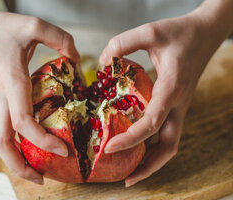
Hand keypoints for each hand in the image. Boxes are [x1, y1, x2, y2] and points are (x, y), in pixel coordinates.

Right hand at [0, 1, 78, 184]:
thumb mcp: (34, 26)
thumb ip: (61, 40)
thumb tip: (76, 59)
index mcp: (10, 82)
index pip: (23, 123)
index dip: (43, 141)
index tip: (63, 149)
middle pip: (3, 144)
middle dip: (21, 167)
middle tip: (42, 178)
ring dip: (15, 158)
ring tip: (35, 166)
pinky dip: (12, 139)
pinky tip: (26, 137)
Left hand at [99, 0, 232, 186]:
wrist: (206, 33)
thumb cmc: (181, 32)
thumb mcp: (151, 31)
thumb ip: (123, 43)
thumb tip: (103, 61)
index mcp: (172, 88)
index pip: (152, 122)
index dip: (132, 139)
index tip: (110, 148)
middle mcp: (178, 103)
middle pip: (168, 146)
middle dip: (148, 166)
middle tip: (126, 179)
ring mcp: (180, 106)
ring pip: (171, 143)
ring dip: (153, 161)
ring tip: (132, 173)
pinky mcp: (177, 105)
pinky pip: (168, 132)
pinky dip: (154, 145)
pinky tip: (138, 146)